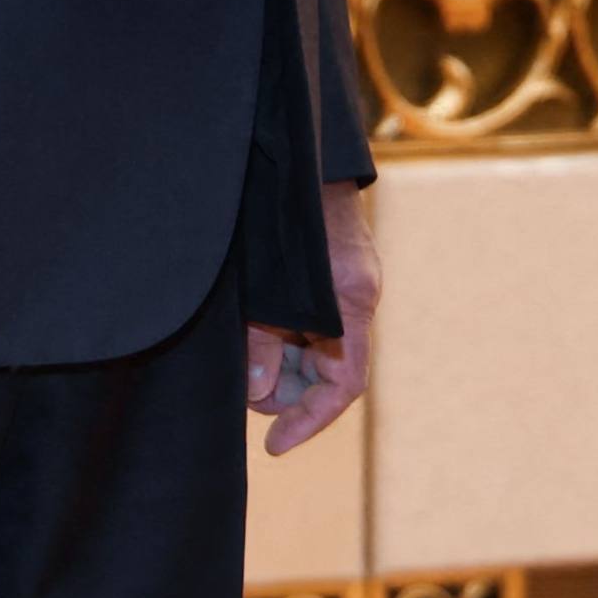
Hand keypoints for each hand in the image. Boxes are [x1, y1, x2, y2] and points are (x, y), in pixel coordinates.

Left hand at [246, 181, 377, 453]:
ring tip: (241, 342)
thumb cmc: (284, 211)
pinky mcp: (329, 281)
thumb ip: (262, 339)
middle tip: (242, 377)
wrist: (302, 152)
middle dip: (283, 387)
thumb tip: (256, 392)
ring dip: (276, 360)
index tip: (273, 445)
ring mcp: (345, 291)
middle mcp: (356, 301)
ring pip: (312, 353)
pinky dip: (280, 337)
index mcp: (353, 302)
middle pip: (325, 374)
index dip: (310, 420)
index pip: (344, 384)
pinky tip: (250, 327)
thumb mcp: (265, 285)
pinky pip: (307, 328)